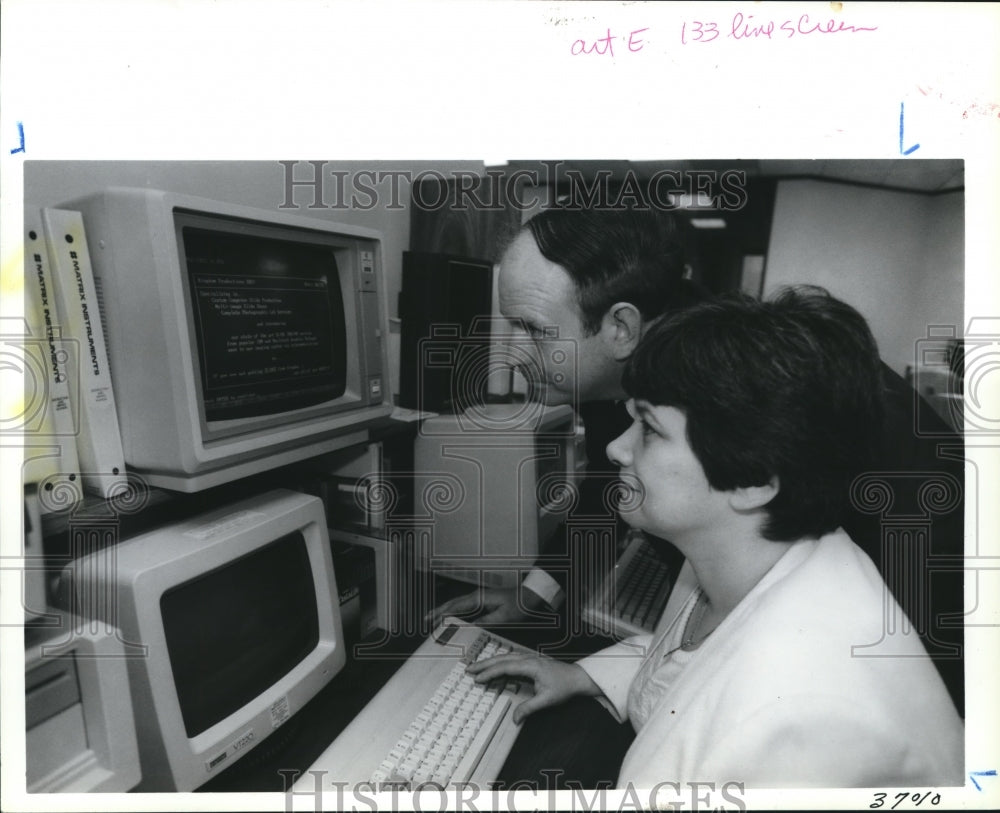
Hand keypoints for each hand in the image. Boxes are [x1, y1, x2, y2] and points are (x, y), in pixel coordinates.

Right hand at [426, 587, 539, 627]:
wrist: (529, 595)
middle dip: (438, 611)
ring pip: (456, 605)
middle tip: (426, 619)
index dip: (441, 615)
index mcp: (478, 598)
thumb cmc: (519, 605)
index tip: (431, 621)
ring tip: (433, 619)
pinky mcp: (482, 601)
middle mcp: (476, 596)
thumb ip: (485, 622)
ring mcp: (479, 598)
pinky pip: (464, 607)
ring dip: (444, 611)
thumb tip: (469, 628)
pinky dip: (454, 612)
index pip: (455, 607)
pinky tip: (451, 618)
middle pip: (452, 604)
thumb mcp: (503, 617)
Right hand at [466, 654, 601, 722]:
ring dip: (490, 661)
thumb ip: (529, 708)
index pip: (505, 668)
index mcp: (530, 666)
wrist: (577, 677)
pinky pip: (511, 659)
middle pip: (502, 659)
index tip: (477, 679)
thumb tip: (514, 719)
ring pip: (505, 657)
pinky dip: (499, 661)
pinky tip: (495, 665)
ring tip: (477, 667)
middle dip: (484, 664)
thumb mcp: (547, 700)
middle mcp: (528, 659)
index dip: (490, 673)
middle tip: (469, 669)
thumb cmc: (564, 687)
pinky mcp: (531, 661)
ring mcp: (530, 658)